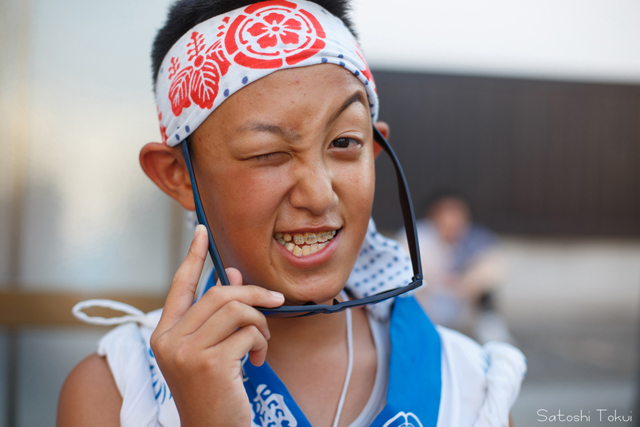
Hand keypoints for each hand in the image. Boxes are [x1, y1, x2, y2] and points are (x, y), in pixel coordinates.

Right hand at [150, 224, 284, 426]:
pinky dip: (262, 343)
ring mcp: (186, 352)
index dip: (193, 256)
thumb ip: (218, 312)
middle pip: (218, 294)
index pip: (180, 286)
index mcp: (164, 334)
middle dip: (253, 294)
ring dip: (260, 323)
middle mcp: (168, 340)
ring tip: (261, 343)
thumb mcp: (211, 348)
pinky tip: (257, 361)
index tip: (201, 230)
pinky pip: (249, 333)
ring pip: (237, 310)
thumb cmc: (214, 390)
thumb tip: (231, 273)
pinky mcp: (209, 363)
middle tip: (275, 303)